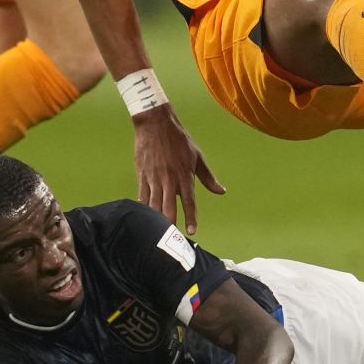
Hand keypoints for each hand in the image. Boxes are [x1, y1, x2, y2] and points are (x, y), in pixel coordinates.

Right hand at [133, 106, 225, 233]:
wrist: (155, 124)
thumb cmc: (179, 140)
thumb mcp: (197, 156)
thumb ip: (208, 177)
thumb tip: (221, 191)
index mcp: (185, 175)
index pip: (189, 201)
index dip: (191, 217)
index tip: (191, 232)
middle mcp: (169, 180)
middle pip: (169, 208)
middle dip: (171, 224)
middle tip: (172, 239)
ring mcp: (154, 178)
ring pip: (154, 205)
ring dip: (156, 220)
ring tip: (158, 234)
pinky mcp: (142, 176)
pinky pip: (142, 196)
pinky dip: (143, 208)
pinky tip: (144, 219)